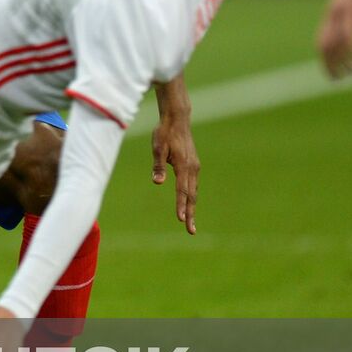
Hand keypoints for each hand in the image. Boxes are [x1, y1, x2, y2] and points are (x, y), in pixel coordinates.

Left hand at [152, 78, 198, 234]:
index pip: (182, 190)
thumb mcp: (158, 147)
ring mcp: (194, 167)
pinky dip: (191, 197)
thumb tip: (158, 183)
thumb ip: (158, 166)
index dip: (181, 205)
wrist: (177, 120)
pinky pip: (193, 186)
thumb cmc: (164, 133)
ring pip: (193, 192)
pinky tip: (188, 205)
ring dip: (192, 208)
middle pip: (191, 195)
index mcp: (183, 165)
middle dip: (190, 213)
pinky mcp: (193, 166)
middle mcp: (192, 168)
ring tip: (190, 224)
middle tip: (190, 231)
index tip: (181, 219)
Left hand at [317, 0, 351, 77]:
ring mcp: (341, 13)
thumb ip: (348, 19)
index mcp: (330, 16)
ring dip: (343, 61)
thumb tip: (350, 31)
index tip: (330, 73)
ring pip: (336, 43)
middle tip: (337, 81)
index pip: (321, 43)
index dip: (324, 60)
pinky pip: (350, 34)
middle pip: (324, 46)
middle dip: (329, 66)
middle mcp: (332, 16)